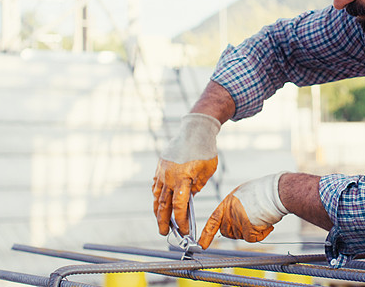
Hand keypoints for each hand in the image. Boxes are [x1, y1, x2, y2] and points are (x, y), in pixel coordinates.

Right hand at [153, 113, 220, 234]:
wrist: (195, 130)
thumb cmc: (205, 150)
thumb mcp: (207, 171)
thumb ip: (197, 187)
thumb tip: (188, 199)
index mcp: (183, 178)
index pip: (179, 206)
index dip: (181, 221)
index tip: (184, 231)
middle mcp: (169, 176)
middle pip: (163, 205)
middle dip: (163, 222)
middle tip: (164, 233)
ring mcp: (162, 171)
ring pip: (157, 197)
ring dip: (158, 212)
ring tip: (160, 223)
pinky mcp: (160, 167)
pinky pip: (156, 186)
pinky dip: (157, 197)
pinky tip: (159, 205)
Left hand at [198, 172, 288, 248]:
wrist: (275, 192)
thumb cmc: (264, 190)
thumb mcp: (242, 194)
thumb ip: (234, 206)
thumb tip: (235, 216)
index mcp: (227, 203)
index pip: (213, 221)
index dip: (206, 234)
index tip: (202, 244)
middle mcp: (230, 212)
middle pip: (227, 232)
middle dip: (237, 231)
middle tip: (251, 223)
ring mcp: (238, 221)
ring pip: (241, 236)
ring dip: (252, 231)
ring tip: (262, 218)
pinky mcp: (248, 228)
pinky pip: (252, 239)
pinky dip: (261, 234)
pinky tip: (267, 224)